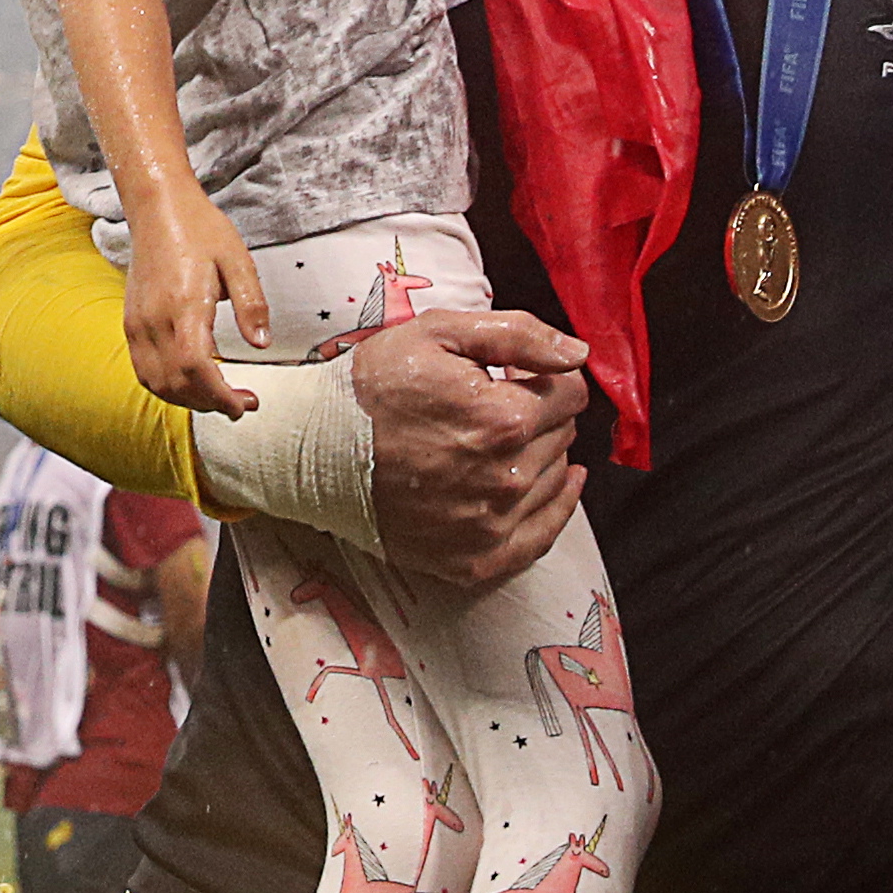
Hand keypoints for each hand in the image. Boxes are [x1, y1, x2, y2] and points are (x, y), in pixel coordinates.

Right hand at [120, 186, 268, 420]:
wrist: (158, 208)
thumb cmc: (200, 229)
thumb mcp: (238, 261)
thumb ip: (252, 305)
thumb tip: (262, 344)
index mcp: (184, 304)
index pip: (196, 367)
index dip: (220, 395)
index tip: (244, 404)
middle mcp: (154, 319)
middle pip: (176, 383)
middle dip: (210, 404)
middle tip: (242, 404)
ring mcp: (137, 323)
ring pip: (157, 382)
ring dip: (189, 400)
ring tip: (219, 397)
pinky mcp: (131, 323)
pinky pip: (144, 369)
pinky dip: (168, 386)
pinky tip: (192, 382)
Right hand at [350, 309, 590, 585]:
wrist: (315, 449)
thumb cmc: (374, 387)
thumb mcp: (439, 332)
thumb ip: (518, 334)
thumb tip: (577, 354)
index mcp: (503, 417)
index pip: (570, 393)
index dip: (546, 377)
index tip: (518, 376)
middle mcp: (504, 477)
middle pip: (563, 435)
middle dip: (542, 413)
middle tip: (498, 406)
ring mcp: (490, 525)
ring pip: (556, 479)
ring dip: (543, 455)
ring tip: (501, 442)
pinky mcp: (474, 560)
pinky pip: (541, 538)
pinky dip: (556, 510)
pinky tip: (558, 487)